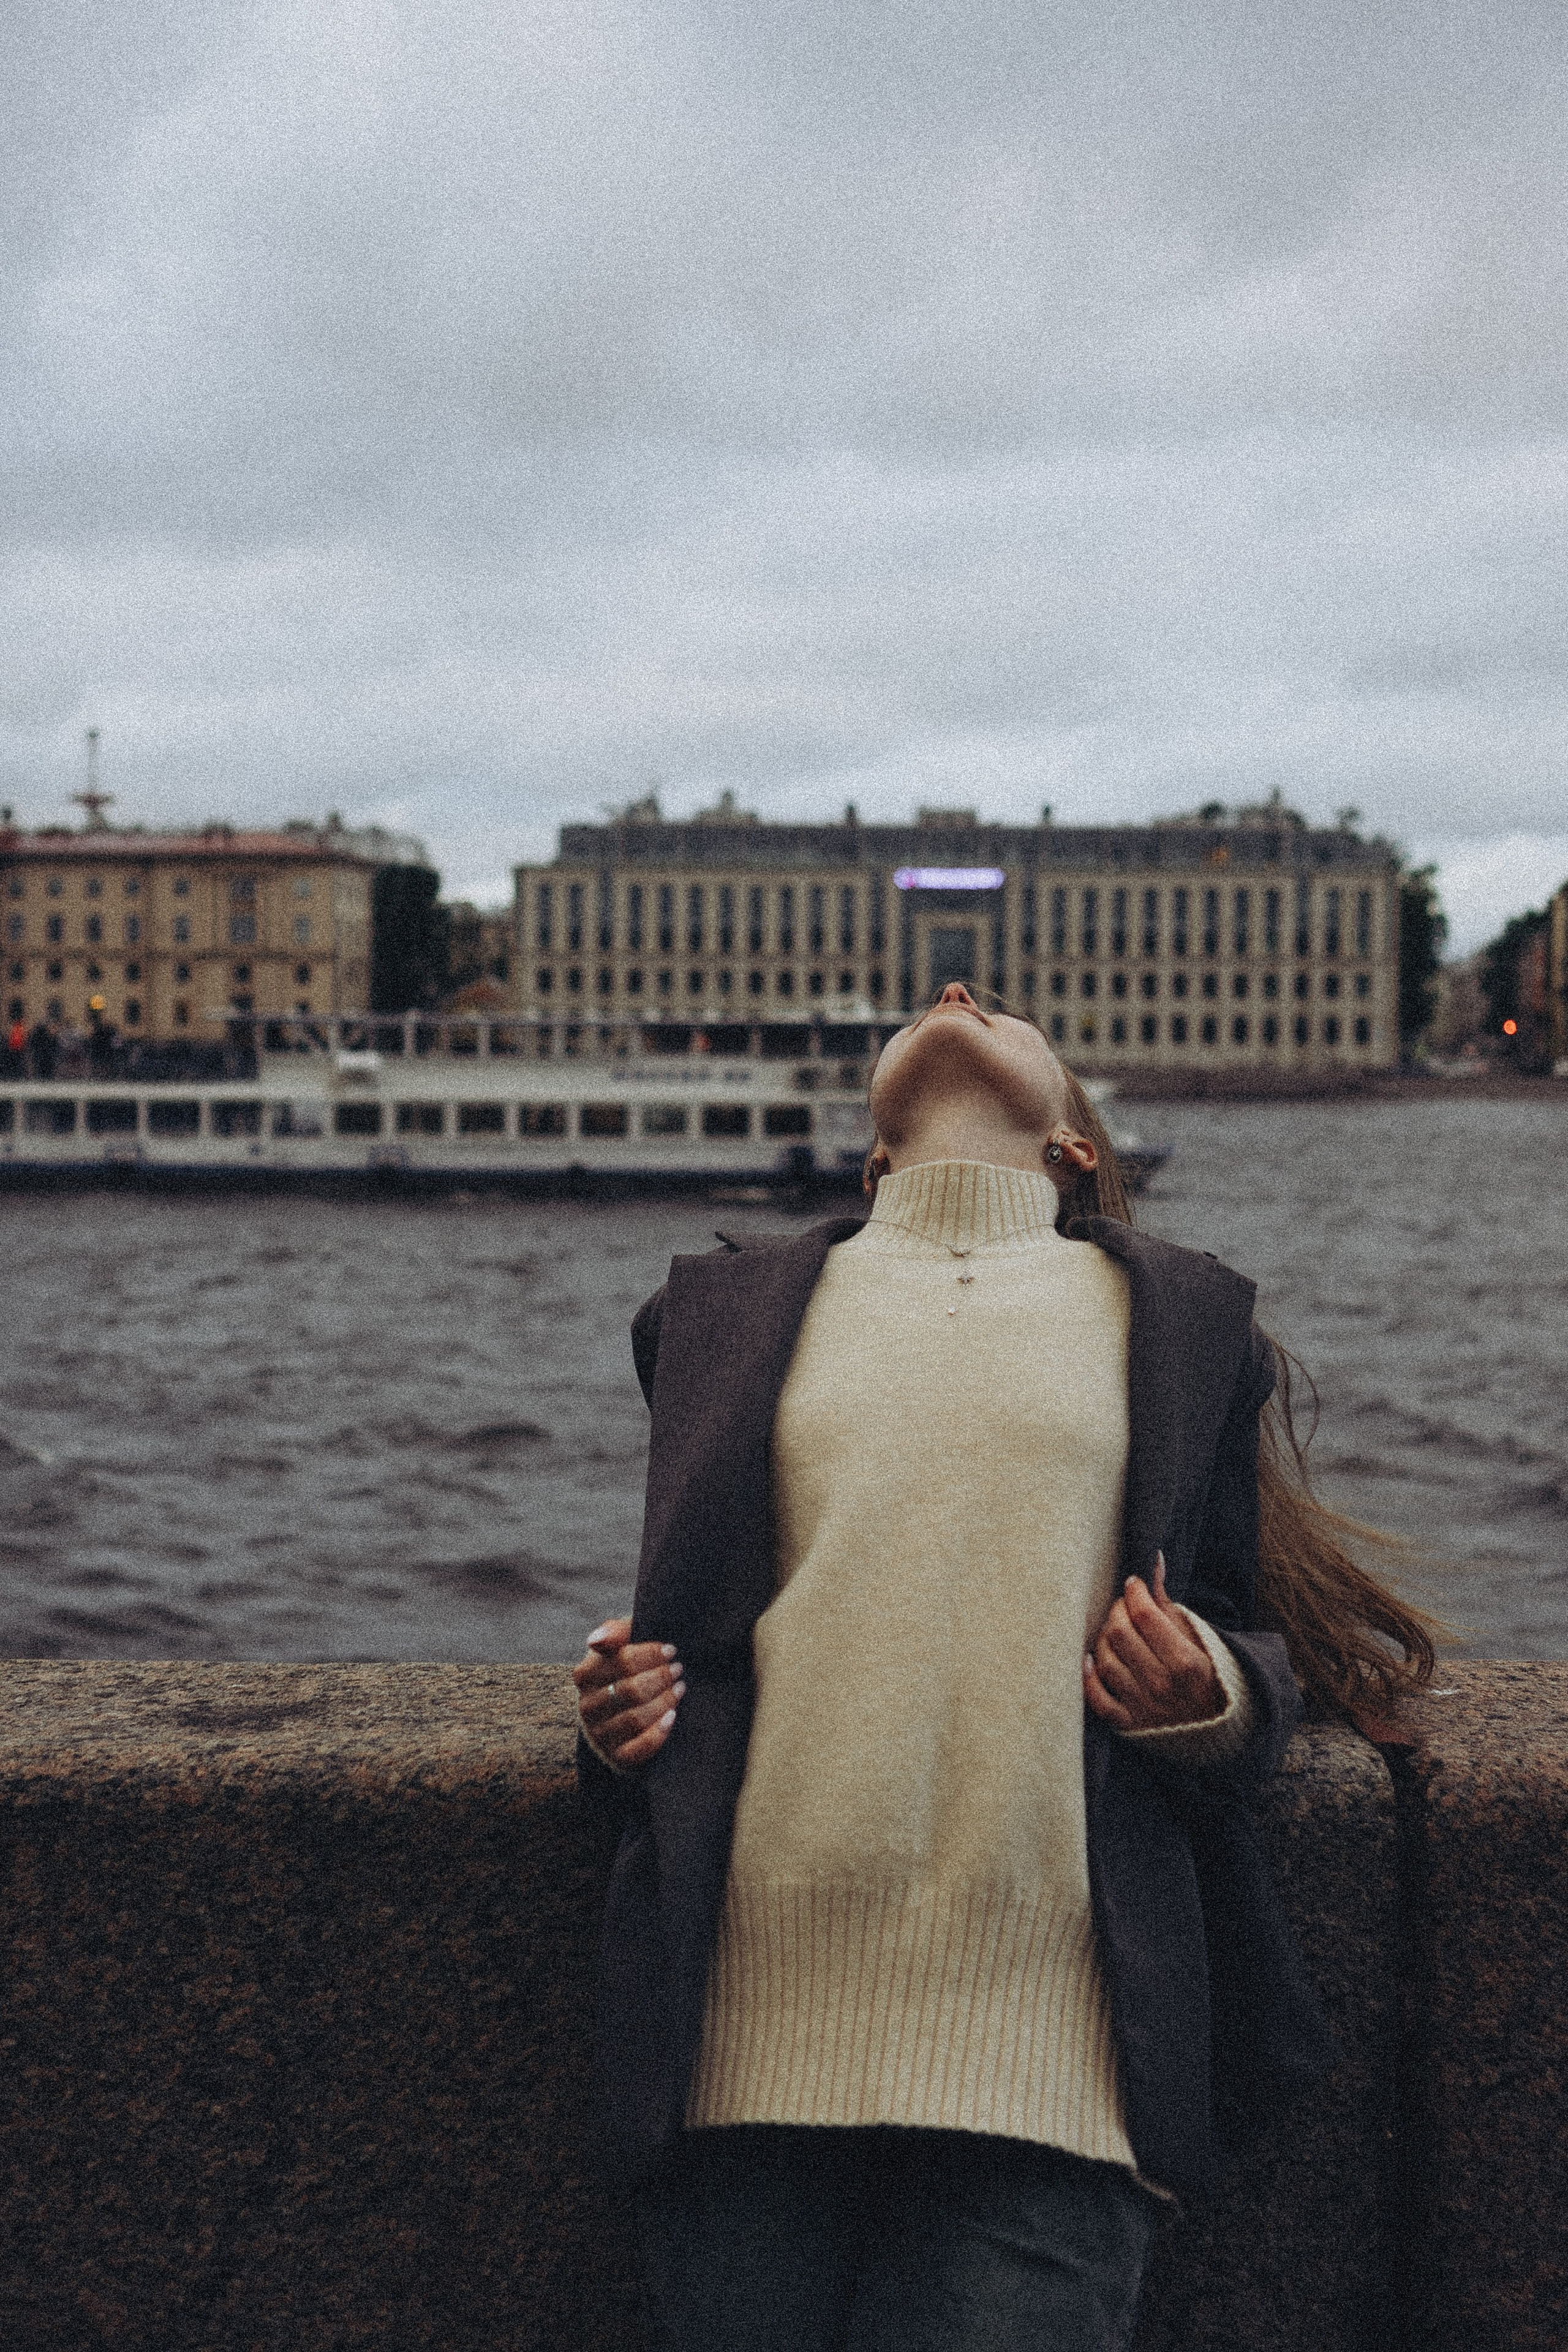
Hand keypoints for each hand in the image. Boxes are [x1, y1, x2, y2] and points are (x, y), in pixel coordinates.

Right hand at [573, 1616, 685, 1768]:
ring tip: (679, 1689)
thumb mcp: (622, 1644)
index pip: (622, 1661)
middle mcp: (587, 1706)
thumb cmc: (627, 1669)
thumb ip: (614, 1632)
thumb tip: (595, 1640)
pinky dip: (658, 1733)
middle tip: (678, 1669)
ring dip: (664, 1701)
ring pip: (636, 1718)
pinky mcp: (616, 1756)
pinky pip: (638, 1749)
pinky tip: (672, 1717)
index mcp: (584, 1675)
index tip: (670, 1650)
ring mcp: (600, 1734)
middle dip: (661, 1677)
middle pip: (631, 1690)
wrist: (625, 1710)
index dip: (651, 1654)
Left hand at [1083, 1553, 1224, 1732]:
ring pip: (1105, 1661)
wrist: (1216, 1723)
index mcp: (1186, 1662)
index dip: (1133, 1593)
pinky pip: (1097, 1699)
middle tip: (1123, 1607)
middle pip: (1119, 1634)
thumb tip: (1152, 1560)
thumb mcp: (1194, 1635)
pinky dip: (1089, 1677)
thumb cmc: (1204, 1670)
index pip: (1144, 1616)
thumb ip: (1165, 1601)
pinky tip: (1090, 1660)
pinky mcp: (1129, 1724)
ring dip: (1103, 1639)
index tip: (1133, 1585)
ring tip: (1114, 1631)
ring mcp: (1145, 1708)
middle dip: (1117, 1611)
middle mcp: (1164, 1686)